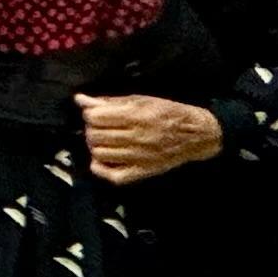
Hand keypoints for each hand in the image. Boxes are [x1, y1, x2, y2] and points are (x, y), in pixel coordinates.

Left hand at [78, 93, 224, 184]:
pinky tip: (104, 159)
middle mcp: (136, 138)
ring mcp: (139, 157)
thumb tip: (80, 99)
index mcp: (136, 117)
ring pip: (99, 154)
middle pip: (95, 136)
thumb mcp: (140, 100)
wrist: (197, 135)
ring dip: (96, 146)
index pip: (95, 118)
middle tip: (101, 127)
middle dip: (92, 129)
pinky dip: (101, 168)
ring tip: (104, 141)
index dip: (90, 114)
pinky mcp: (143, 172)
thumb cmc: (167, 113)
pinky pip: (113, 176)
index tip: (97, 114)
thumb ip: (109, 101)